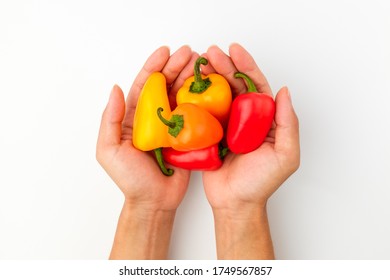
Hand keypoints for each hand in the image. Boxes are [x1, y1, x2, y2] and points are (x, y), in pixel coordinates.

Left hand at [96, 45, 196, 258]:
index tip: (165, 52)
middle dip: (176, 67)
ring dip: (190, 79)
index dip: (153, 67)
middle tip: (190, 53)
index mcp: (134, 118)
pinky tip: (210, 88)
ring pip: (181, 96)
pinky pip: (195, 115)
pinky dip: (202, 100)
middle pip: (164, 86)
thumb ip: (110, 120)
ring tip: (202, 64)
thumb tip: (116, 89)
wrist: (154, 201)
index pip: (143, 86)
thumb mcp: (109, 150)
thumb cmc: (130, 179)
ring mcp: (172, 126)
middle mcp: (154, 118)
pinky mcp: (187, 136)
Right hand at [202, 43, 299, 258]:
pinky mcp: (209, 133)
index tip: (234, 50)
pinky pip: (203, 112)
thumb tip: (284, 90)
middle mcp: (245, 118)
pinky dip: (196, 97)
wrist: (235, 202)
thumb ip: (287, 123)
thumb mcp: (285, 154)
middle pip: (235, 85)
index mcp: (264, 119)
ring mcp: (226, 125)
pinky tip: (188, 84)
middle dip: (224, 66)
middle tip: (210, 52)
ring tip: (198, 63)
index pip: (256, 86)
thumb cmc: (261, 182)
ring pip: (218, 95)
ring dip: (209, 77)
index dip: (246, 66)